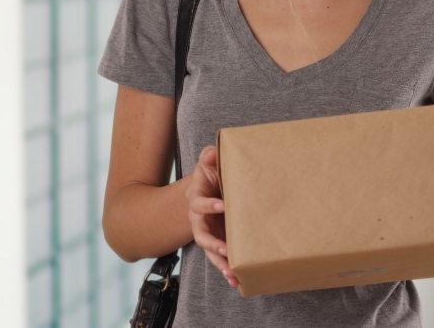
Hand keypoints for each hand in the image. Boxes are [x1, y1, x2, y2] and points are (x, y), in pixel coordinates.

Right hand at [185, 146, 238, 288]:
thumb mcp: (209, 162)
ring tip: (231, 273)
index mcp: (196, 197)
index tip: (222, 205)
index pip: (198, 203)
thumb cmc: (212, 174)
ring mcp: (208, 232)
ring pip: (210, 251)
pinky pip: (220, 258)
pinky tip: (237, 280)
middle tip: (226, 248)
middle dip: (213, 243)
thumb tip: (211, 153)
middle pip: (201, 234)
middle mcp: (199, 219)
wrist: (212, 187)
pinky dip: (226, 269)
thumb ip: (209, 157)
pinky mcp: (219, 240)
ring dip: (219, 262)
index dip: (208, 205)